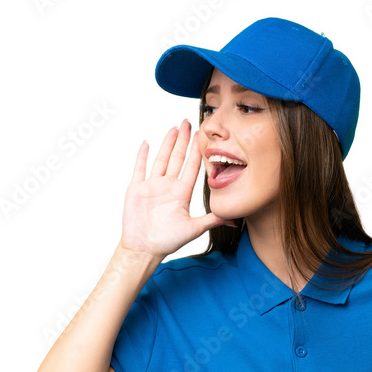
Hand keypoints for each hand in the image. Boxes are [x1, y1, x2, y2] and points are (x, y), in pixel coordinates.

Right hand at [119, 119, 237, 259]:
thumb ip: (213, 220)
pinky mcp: (136, 189)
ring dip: (167, 144)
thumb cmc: (168, 241)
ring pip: (161, 159)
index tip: (201, 136)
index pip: (191, 167)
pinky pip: (139, 168)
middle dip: (183, 140)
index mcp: (181, 193)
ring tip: (173, 128)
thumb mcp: (195, 229)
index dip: (196, 151)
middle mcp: (168, 186)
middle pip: (177, 158)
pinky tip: (147, 142)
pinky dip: (142, 155)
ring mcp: (152, 186)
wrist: (145, 249)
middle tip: (188, 122)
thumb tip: (234, 220)